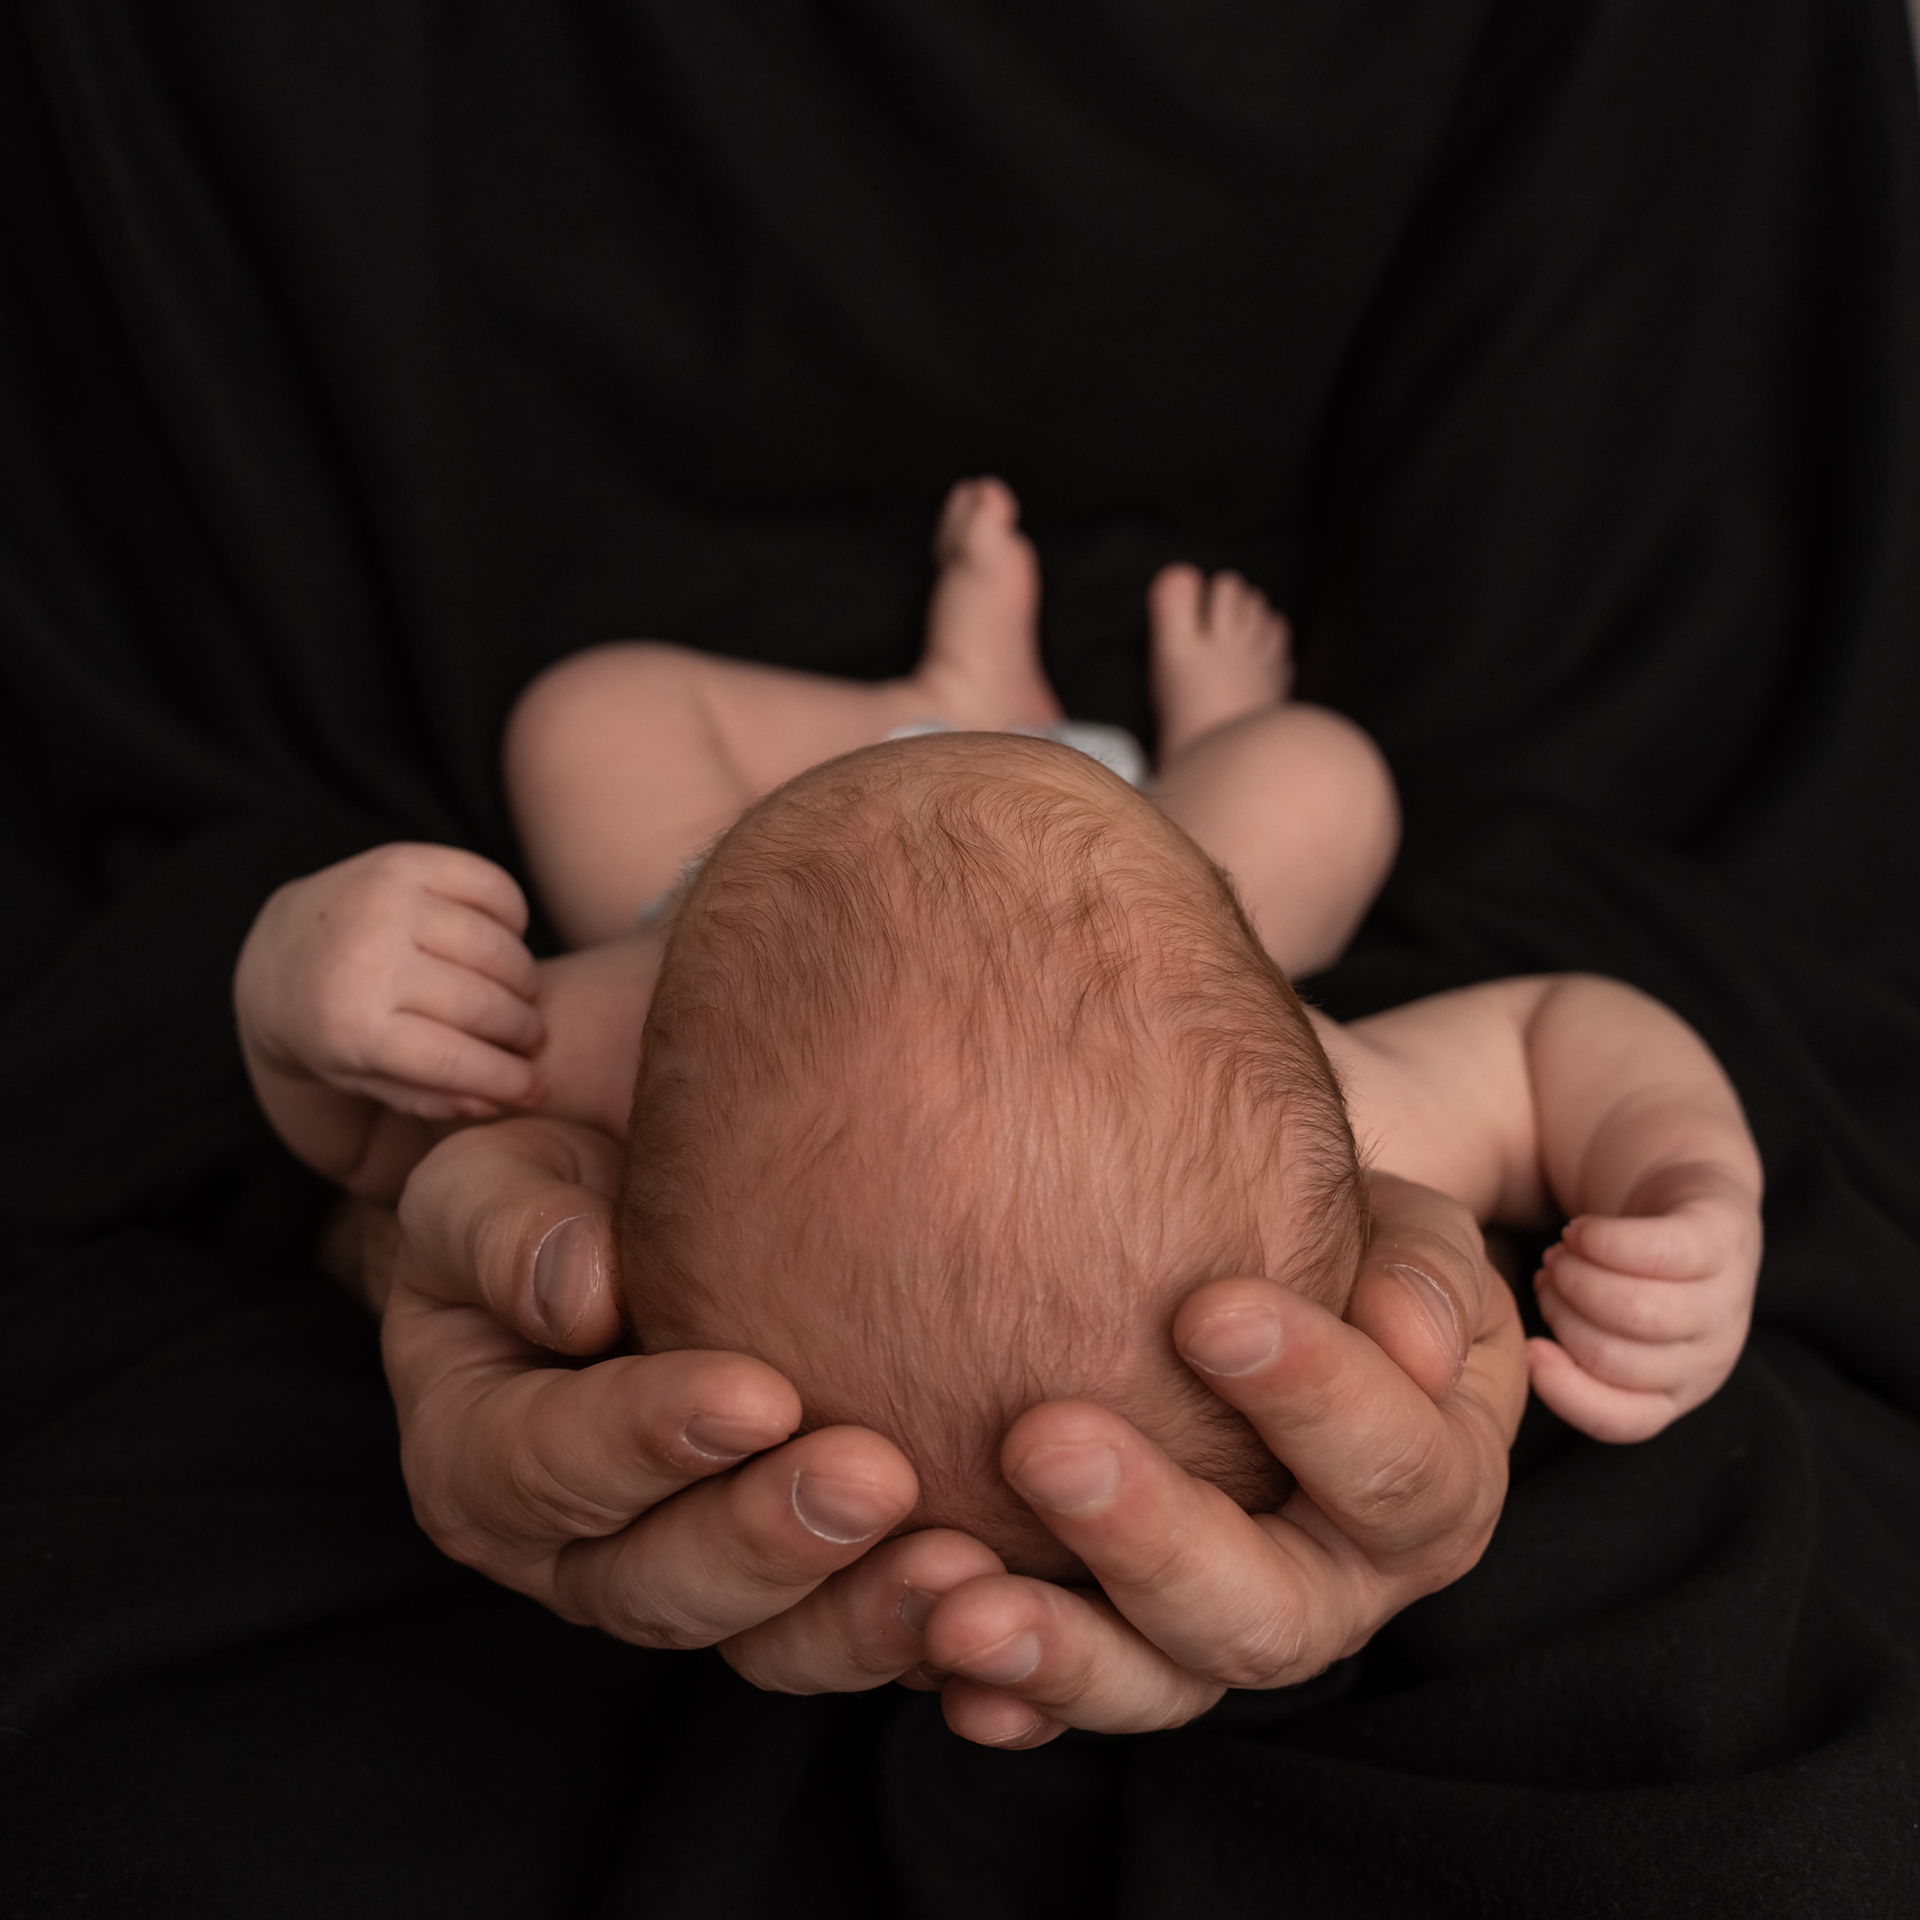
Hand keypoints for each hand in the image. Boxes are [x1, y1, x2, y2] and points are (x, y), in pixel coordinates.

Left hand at [236, 842, 544, 1120]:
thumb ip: (433, 1096)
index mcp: (348, 1025)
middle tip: (529, 1039)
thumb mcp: (363, 1078)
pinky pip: (492, 887)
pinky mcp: (404, 861)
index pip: (451, 1059)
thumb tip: (509, 1095)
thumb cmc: (332, 1026)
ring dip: (524, 979)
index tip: (536, 1087)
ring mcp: (385, 900)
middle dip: (522, 1030)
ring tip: (519, 996)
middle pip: (483, 1003)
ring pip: (496, 947)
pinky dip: (514, 919)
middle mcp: (365, 957)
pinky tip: (503, 942)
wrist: (278, 950)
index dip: (508, 1078)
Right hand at [377, 1117, 1006, 1677]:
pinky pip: (855, 1640)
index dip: (641, 1440)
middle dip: (767, 1539)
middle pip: (657, 1586)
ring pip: (765, 1641)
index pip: (539, 1467)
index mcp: (481, 1456)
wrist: (648, 1200)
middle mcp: (578, 1548)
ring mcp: (692, 1579)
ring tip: (959, 1565)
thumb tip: (577, 1292)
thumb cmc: (556, 1186)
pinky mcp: (797, 1591)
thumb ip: (510, 1231)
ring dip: (861, 1614)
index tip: (756, 1392)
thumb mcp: (493, 1184)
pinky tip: (1007, 1598)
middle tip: (874, 1477)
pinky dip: (928, 1637)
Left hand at [904, 1172, 1527, 1747]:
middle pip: (1263, 1614)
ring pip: (1155, 1682)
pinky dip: (1003, 1691)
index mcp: (1426, 1497)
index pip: (1394, 1471)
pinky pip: (1061, 1703)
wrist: (1269, 1300)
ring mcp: (1219, 1636)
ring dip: (1057, 1649)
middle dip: (1151, 1539)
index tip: (1210, 1311)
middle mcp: (1332, 1592)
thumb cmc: (1345, 1258)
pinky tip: (935, 1651)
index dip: (1315, 1397)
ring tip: (959, 1603)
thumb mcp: (1407, 1243)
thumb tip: (1410, 1336)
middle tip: (1044, 1443)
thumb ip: (1419, 1273)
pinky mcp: (1123, 1655)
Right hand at [1527, 1160, 1761, 1442]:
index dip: (1565, 1391)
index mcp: (1674, 1391)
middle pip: (1614, 1358)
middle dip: (1560, 1313)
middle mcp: (1708, 1356)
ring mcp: (1725, 1299)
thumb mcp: (1594, 1324)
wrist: (1686, 1197)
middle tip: (1549, 1279)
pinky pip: (1659, 1252)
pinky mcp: (1724, 1239)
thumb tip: (1473, 1352)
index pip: (1622, 1420)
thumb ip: (1549, 1351)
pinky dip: (1603, 1241)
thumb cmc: (1622, 1272)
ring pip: (1637, 1311)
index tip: (1530, 1348)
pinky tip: (1580, 1230)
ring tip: (1562, 1254)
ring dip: (1575, 1276)